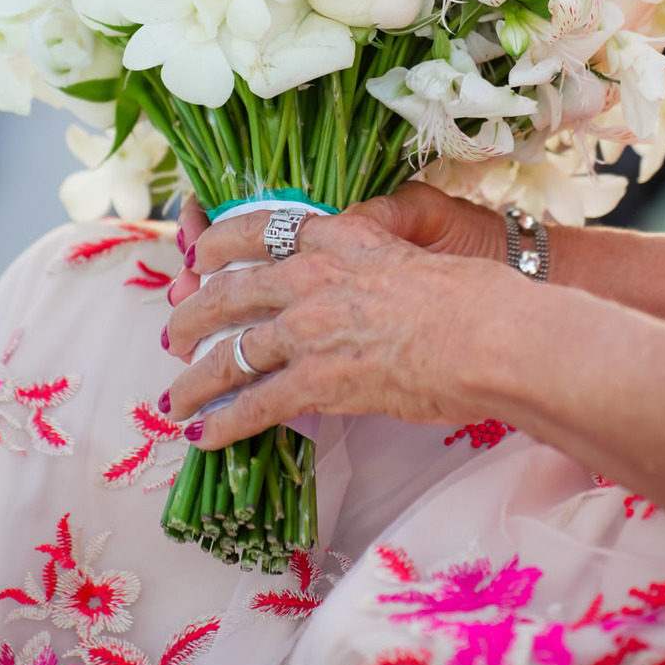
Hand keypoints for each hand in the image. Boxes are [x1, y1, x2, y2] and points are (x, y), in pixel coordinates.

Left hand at [164, 205, 515, 447]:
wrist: (489, 336)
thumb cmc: (474, 295)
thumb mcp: (416, 248)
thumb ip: (377, 251)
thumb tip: (370, 267)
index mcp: (338, 236)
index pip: (260, 228)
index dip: (218, 244)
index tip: (198, 256)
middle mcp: (311, 277)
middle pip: (227, 293)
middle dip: (192, 315)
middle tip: (174, 334)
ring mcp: (309, 330)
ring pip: (229, 354)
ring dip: (195, 380)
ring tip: (175, 399)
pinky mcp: (319, 382)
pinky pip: (256, 405)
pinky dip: (224, 423)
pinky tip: (203, 436)